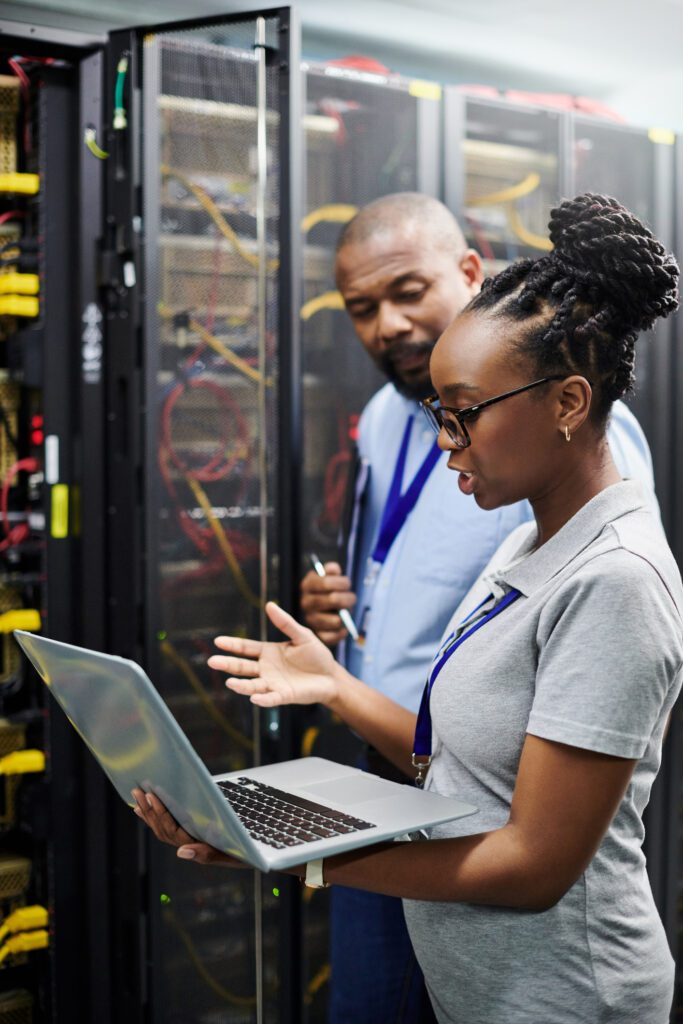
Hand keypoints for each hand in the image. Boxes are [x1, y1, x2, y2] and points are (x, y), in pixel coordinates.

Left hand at [131, 788, 245, 866]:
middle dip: (149, 809)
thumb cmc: (244, 852)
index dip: (160, 813)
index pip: (171, 830)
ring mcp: (187, 841)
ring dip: (149, 811)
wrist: (253, 854)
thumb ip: (207, 854)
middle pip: (162, 828)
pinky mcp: (189, 834)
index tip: (152, 795)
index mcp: (195, 848)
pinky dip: (155, 816)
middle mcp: (188, 846)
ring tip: (136, 793)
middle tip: (137, 790)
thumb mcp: (230, 853)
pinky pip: (167, 826)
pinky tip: (144, 807)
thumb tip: (180, 852)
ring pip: (162, 827)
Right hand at [209, 601, 339, 707]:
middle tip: (212, 661)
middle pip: (243, 667)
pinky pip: (271, 698)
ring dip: (241, 685)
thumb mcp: (302, 635)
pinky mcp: (284, 696)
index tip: (218, 641)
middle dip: (228, 664)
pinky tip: (254, 698)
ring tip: (230, 682)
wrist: (332, 676)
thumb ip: (286, 623)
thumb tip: (269, 605)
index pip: (246, 648)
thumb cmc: (317, 655)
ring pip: (253, 685)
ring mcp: (274, 683)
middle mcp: (267, 669)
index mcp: (269, 652)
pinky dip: (263, 699)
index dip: (232, 645)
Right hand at [300, 561, 356, 645]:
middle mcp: (305, 602)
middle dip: (346, 599)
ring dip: (345, 616)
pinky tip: (345, 627)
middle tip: (351, 599)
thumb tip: (332, 568)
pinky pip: (331, 637)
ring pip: (334, 620)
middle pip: (332, 600)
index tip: (347, 584)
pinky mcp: (317, 635)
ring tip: (347, 613)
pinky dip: (341, 632)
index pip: (326, 582)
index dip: (341, 583)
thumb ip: (332, 570)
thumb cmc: (330, 590)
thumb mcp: (330, 576)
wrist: (326, 609)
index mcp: (308, 585)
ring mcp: (310, 619)